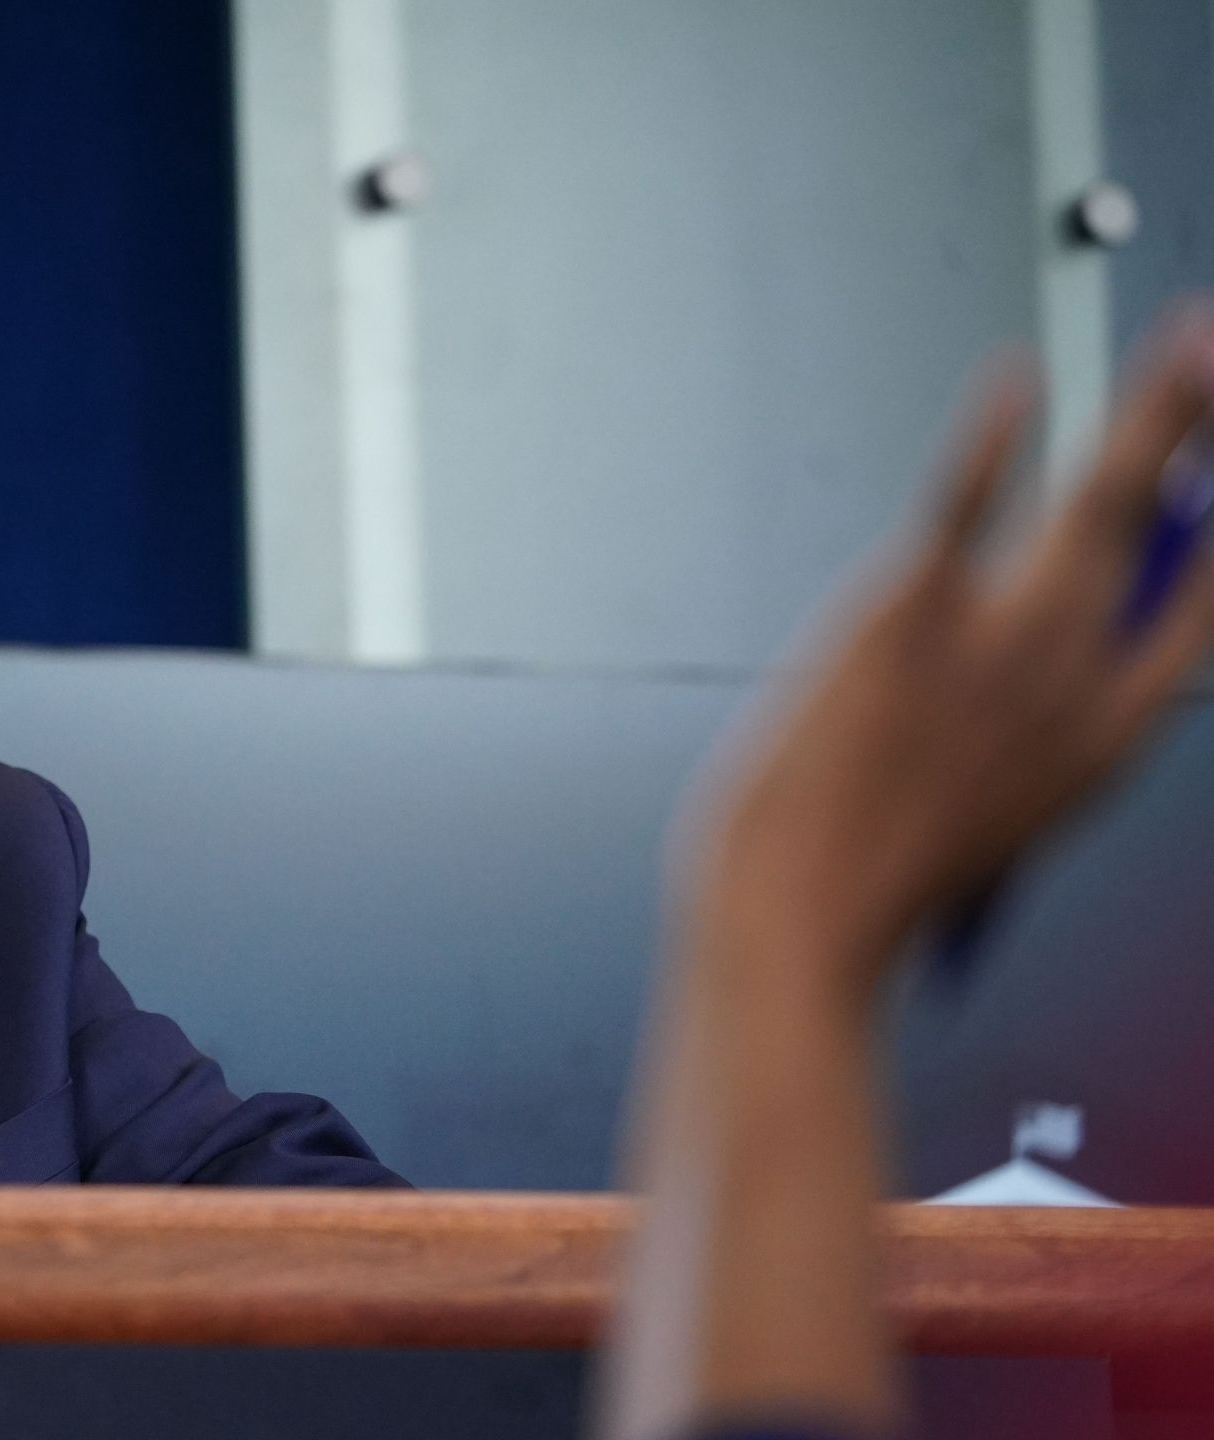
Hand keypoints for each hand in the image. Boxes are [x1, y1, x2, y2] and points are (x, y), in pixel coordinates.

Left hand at [703, 304, 1213, 1002]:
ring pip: (1100, 499)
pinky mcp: (909, 611)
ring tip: (1184, 338)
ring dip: (1151, 411)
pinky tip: (1016, 378)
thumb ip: (1029, 739)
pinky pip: (963, 500)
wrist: (803, 923)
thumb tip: (1041, 661)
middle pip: (1167, 534)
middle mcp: (1077, 681)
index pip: (1202, 619)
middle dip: (1199, 435)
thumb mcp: (993, 821)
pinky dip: (993, 433)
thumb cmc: (872, 883)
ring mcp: (1002, 641)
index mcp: (1108, 740)